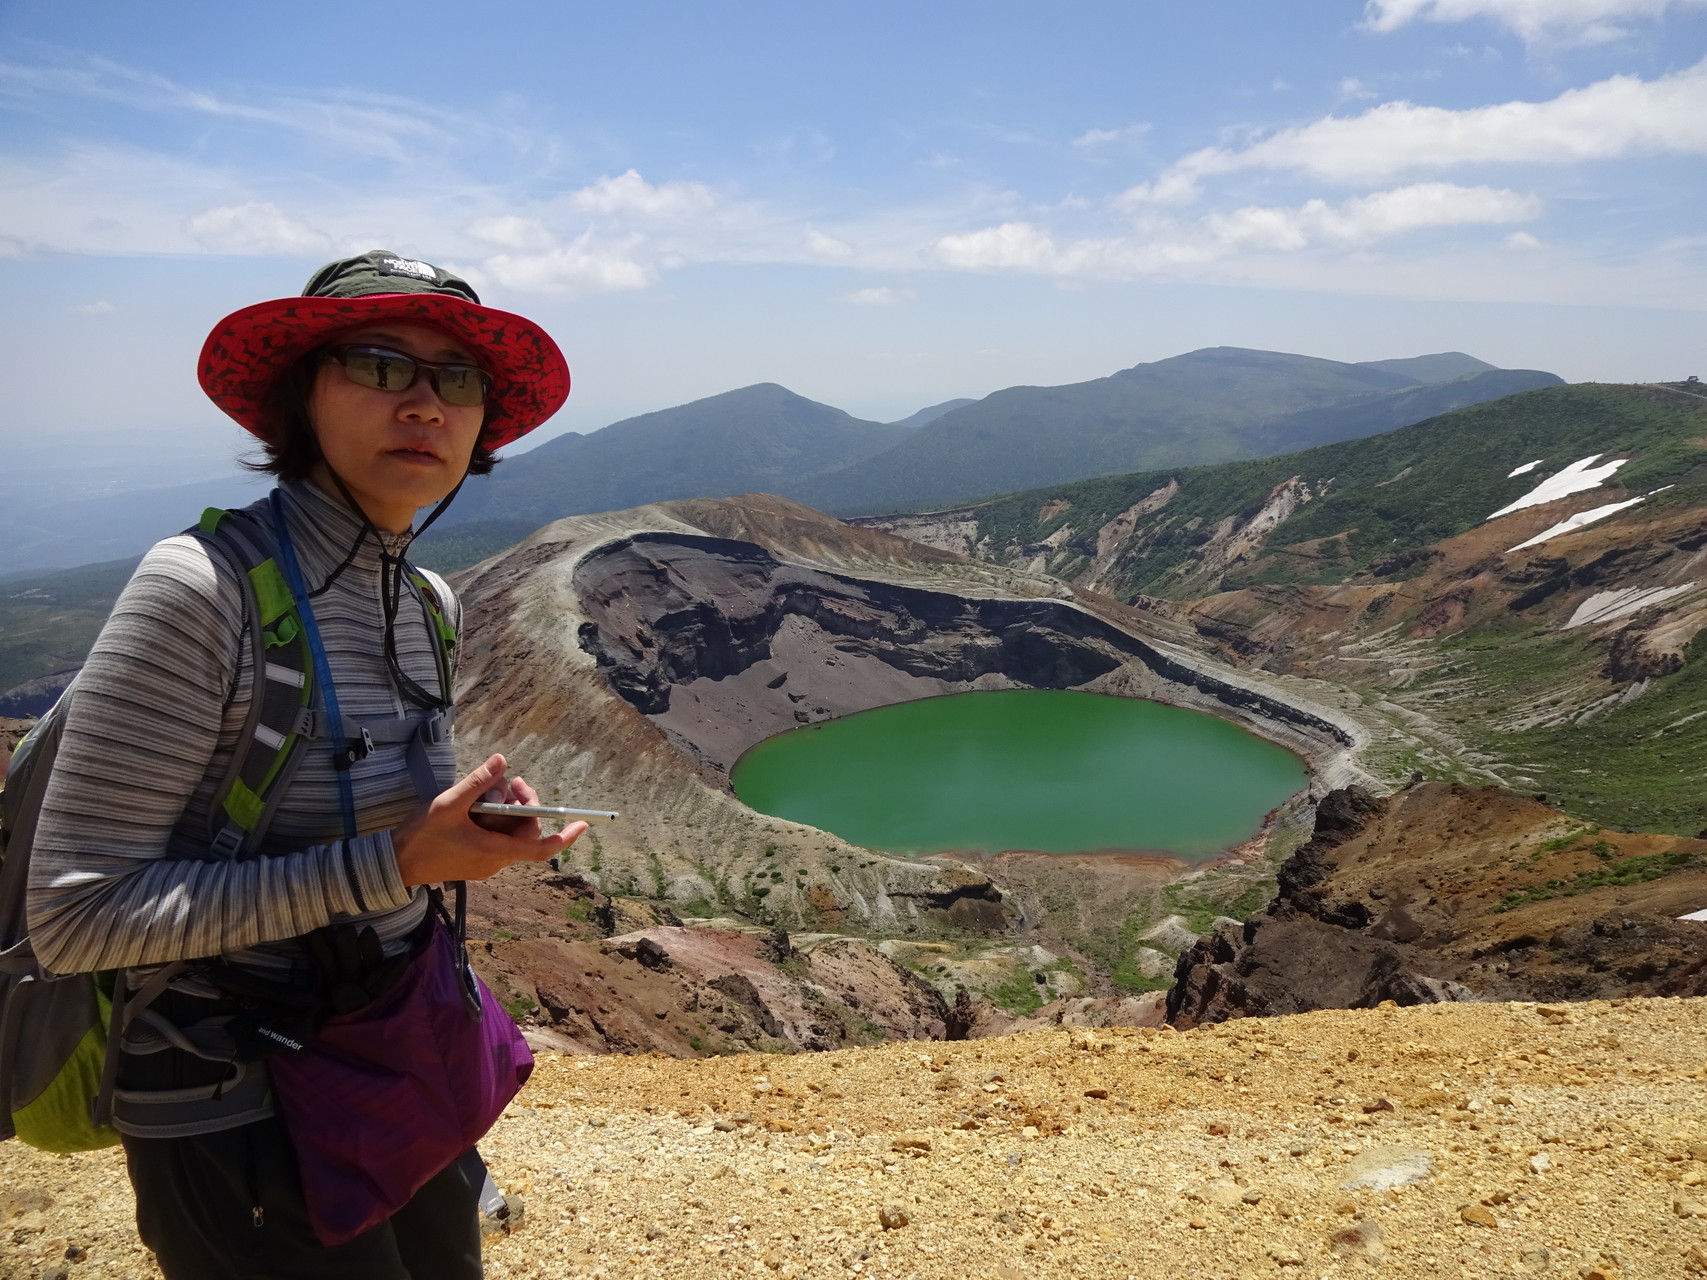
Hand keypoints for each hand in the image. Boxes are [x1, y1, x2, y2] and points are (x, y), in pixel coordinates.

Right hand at [392, 754, 587, 886]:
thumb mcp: (448, 804)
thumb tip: (503, 760)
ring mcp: (485, 863)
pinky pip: (495, 837)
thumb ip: (477, 782)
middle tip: (508, 781)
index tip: (583, 825)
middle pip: (525, 831)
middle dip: (523, 803)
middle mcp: (494, 861)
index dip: (563, 837)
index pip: (539, 848)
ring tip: (486, 790)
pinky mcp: (474, 860)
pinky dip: (493, 819)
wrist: (394, 865)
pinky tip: (475, 804)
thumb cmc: (421, 837)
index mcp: (494, 851)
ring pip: (509, 833)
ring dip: (505, 809)